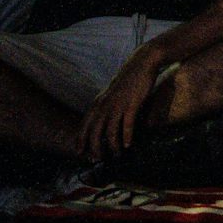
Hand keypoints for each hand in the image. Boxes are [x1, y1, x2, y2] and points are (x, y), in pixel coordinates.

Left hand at [79, 46, 163, 161]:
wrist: (142, 63)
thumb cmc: (128, 79)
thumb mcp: (111, 92)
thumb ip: (104, 105)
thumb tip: (101, 119)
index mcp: (98, 103)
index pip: (85, 126)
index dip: (81, 141)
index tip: (79, 153)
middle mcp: (105, 106)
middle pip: (95, 133)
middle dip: (95, 148)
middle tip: (98, 159)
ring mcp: (118, 106)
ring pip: (111, 132)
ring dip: (113, 146)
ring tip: (116, 155)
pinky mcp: (132, 105)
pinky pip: (127, 125)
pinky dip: (127, 137)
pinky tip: (128, 145)